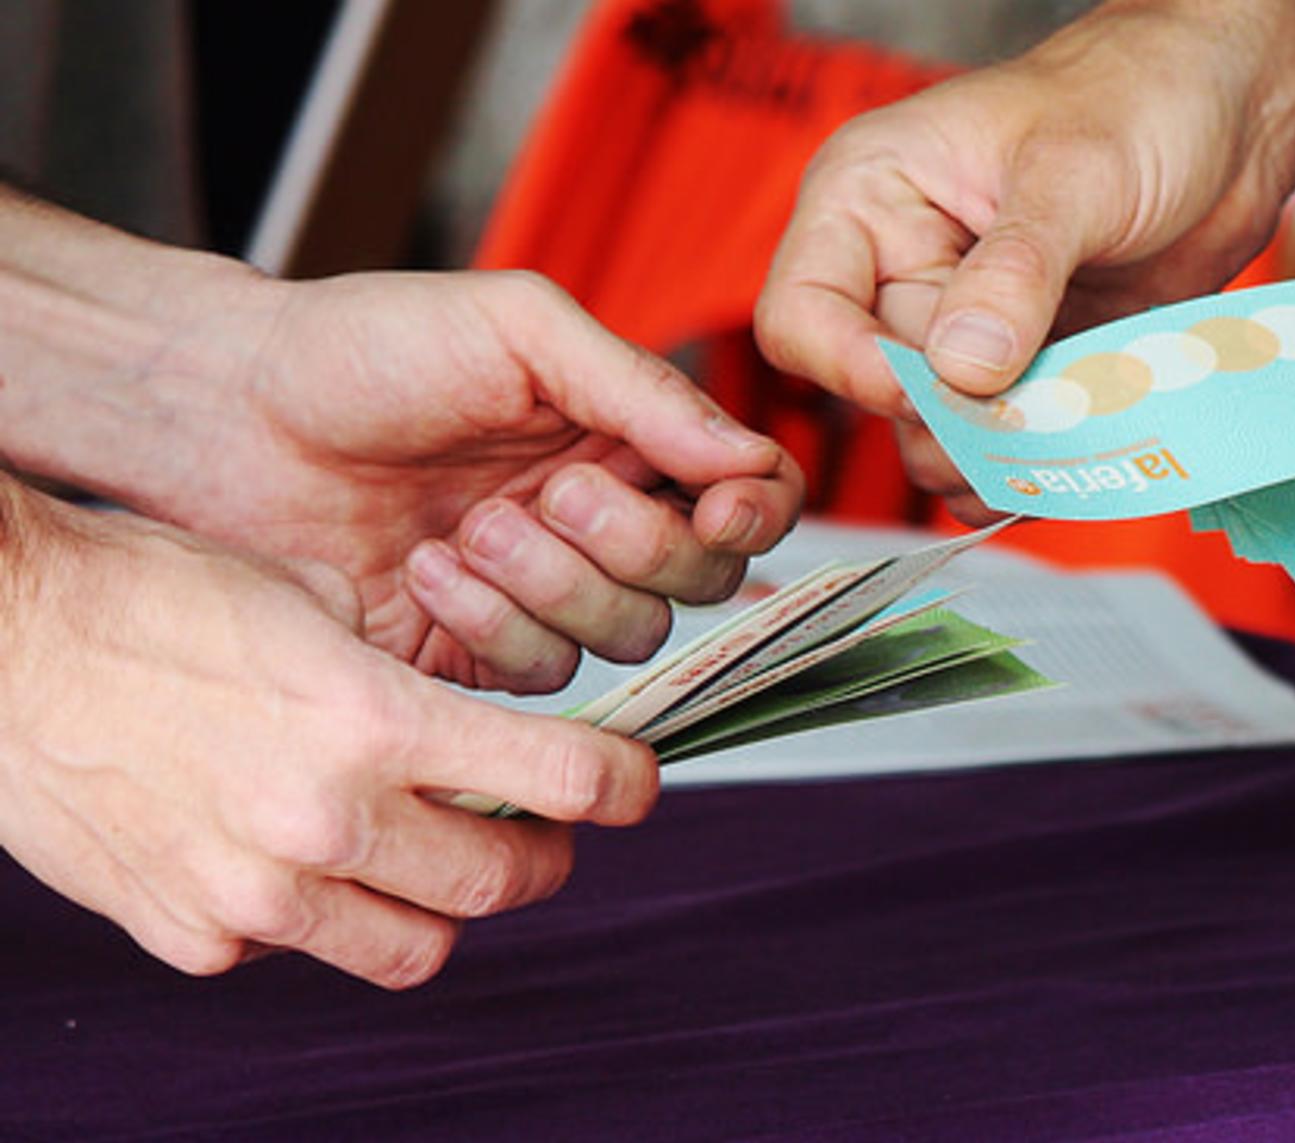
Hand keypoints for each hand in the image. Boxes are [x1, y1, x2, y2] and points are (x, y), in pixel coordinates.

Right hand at [0, 484, 658, 985]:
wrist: (0, 640)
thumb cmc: (151, 595)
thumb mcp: (309, 595)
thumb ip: (399, 672)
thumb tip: (460, 717)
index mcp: (372, 720)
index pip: (559, 779)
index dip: (621, 786)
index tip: (634, 784)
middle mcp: (325, 820)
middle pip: (501, 882)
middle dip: (541, 857)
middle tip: (536, 830)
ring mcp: (255, 893)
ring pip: (414, 947)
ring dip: (443, 905)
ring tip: (429, 857)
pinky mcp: (192, 935)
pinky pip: (299, 950)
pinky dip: (321, 915)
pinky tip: (295, 856)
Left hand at [113, 269, 803, 692]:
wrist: (230, 416)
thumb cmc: (367, 347)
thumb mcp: (517, 329)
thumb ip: (639, 388)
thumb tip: (744, 457)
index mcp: (630, 436)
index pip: (753, 494)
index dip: (757, 515)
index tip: (716, 511)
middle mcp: (605, 520)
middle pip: (705, 581)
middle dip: (635, 548)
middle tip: (550, 494)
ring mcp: (548, 593)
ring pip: (629, 638)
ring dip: (554, 587)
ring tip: (468, 528)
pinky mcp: (481, 655)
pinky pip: (542, 679)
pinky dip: (490, 628)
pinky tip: (427, 572)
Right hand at [754, 0, 1294, 515]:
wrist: (1235, 115)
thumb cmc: (1140, 97)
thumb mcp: (1074, 174)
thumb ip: (1016, 272)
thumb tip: (962, 370)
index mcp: (870, 198)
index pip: (803, 316)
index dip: (855, 369)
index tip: (937, 393)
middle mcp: (902, 268)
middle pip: (877, 393)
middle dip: (947, 424)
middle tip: (1025, 426)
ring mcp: (965, 325)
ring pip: (937, 435)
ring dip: (996, 458)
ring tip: (1065, 442)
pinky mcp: (1027, 367)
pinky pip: (1005, 446)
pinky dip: (1037, 467)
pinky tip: (1082, 455)